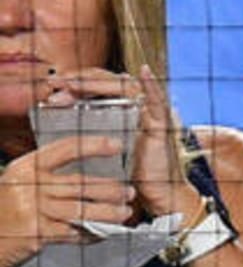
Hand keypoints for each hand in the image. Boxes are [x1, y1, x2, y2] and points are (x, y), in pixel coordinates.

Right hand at [0, 137, 133, 266]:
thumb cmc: (8, 207)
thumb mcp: (20, 181)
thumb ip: (49, 175)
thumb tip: (91, 176)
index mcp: (26, 166)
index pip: (64, 149)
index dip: (93, 146)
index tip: (116, 145)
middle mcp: (29, 185)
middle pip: (79, 184)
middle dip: (110, 189)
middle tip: (129, 192)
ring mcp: (33, 210)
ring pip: (81, 210)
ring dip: (108, 212)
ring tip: (124, 212)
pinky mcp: (39, 233)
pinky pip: (74, 232)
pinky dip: (92, 233)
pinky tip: (104, 232)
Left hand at [44, 67, 198, 219]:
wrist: (157, 192)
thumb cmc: (132, 170)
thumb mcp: (104, 143)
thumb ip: (90, 125)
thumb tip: (60, 107)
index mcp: (124, 108)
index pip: (99, 85)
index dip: (77, 81)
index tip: (54, 85)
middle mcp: (138, 106)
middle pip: (109, 82)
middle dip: (80, 80)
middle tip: (57, 83)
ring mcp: (151, 113)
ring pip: (125, 87)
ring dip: (97, 84)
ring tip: (72, 83)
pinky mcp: (162, 125)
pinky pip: (159, 102)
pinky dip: (153, 86)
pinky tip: (144, 72)